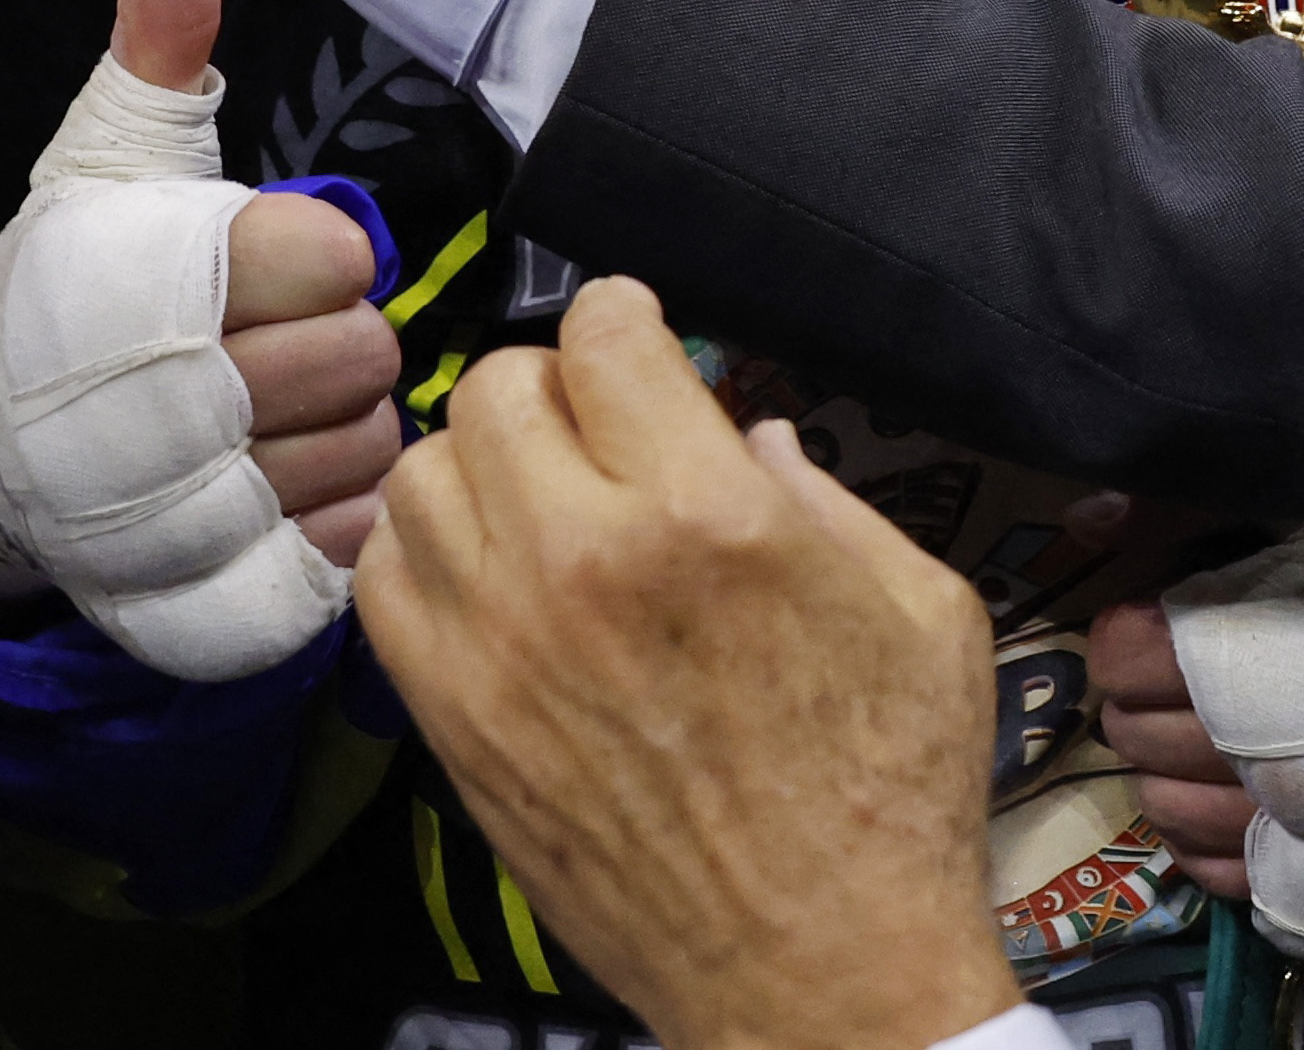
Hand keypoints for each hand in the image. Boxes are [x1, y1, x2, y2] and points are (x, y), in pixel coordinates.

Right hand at [122, 0, 408, 569]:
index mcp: (149, 286)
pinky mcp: (212, 599)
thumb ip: (160, 24)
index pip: (334, 262)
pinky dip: (340, 520)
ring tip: (280, 412)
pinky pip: (348, 552)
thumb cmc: (71, 285)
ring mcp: (184, 517)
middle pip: (364, 360)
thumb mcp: (110, 148)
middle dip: (339, 341)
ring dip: (345, 431)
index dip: (323, 256)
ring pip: (366, 455)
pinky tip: (289, 487)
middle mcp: (163, 408)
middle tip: (281, 340)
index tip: (282, 262)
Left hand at [357, 278, 1021, 1049]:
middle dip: (555, 389)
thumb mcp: (922, 610)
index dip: (631, 326)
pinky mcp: (452, 722)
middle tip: (602, 437)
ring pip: (423, 471)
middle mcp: (584, 563)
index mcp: (709, 517)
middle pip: (497, 385)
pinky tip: (492, 582)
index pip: (603, 332)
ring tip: (541, 509)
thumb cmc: (885, 800)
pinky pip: (382, 580)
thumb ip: (828, 494)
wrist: (816, 977)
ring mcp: (498, 646)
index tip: (646, 350)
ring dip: (482, 470)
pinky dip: (424, 557)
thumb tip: (748, 431)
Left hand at [1140, 529, 1303, 970]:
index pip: (1124, 657)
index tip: (1153, 626)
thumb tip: (1086, 516)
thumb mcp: (1300, 516)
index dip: (1126, 640)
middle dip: (1141, 705)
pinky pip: (1219, 880)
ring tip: (1209, 743)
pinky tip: (1233, 806)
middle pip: (1135, 737)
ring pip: (1167, 813)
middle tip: (1179, 683)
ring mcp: (1301, 826)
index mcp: (1254, 647)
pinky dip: (1206, 847)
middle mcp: (1270, 745)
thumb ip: (1190, 512)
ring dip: (1168, 776)